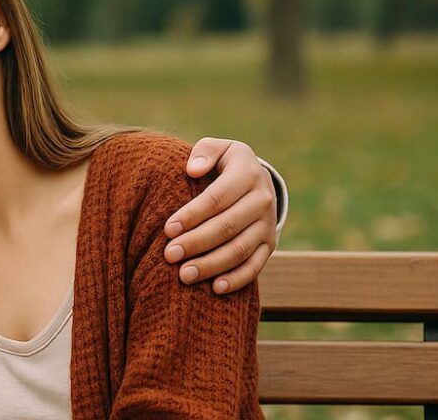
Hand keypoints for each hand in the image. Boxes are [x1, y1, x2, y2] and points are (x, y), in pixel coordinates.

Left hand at [163, 137, 277, 294]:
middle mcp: (262, 200)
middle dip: (196, 243)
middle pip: (227, 227)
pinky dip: (236, 279)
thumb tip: (193, 169)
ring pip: (240, 250)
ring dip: (211, 265)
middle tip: (169, 256)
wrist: (256, 180)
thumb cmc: (223, 164)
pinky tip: (215, 289)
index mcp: (247, 173)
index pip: (217, 198)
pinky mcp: (269, 245)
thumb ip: (204, 151)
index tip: (168, 229)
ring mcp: (267, 225)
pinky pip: (255, 266)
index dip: (192, 215)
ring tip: (184, 276)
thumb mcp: (218, 148)